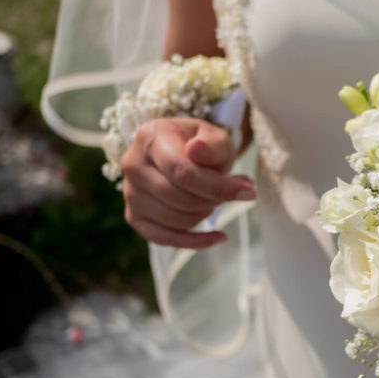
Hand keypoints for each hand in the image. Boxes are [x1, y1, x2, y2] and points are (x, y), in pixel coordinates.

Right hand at [120, 117, 255, 247]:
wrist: (182, 151)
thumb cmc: (201, 144)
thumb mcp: (215, 136)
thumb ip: (212, 144)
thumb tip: (197, 150)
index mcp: (149, 138)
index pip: (182, 172)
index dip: (217, 187)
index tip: (248, 192)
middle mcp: (133, 165)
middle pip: (179, 198)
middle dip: (214, 199)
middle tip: (236, 191)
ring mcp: (130, 194)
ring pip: (175, 219)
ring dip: (206, 214)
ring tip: (219, 198)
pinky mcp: (135, 217)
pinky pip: (164, 238)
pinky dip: (194, 241)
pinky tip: (219, 237)